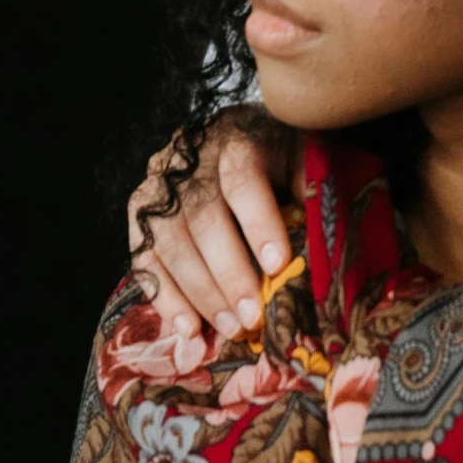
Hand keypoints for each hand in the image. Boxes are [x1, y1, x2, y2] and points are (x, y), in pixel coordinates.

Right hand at [128, 111, 296, 345]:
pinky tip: (189, 328)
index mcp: (235, 137)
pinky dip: (165, 297)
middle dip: (228, 273)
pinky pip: (144, 259)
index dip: (258, 223)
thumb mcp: (301, 156)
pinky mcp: (139, 214)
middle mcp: (189, 159)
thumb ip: (310, 188)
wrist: (234, 134)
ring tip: (230, 327)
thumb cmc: (277, 154)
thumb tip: (322, 237)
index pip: (242, 178)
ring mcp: (159, 186)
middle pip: (202, 217)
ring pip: (169, 242)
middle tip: (252, 317)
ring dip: (199, 293)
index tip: (278, 265)